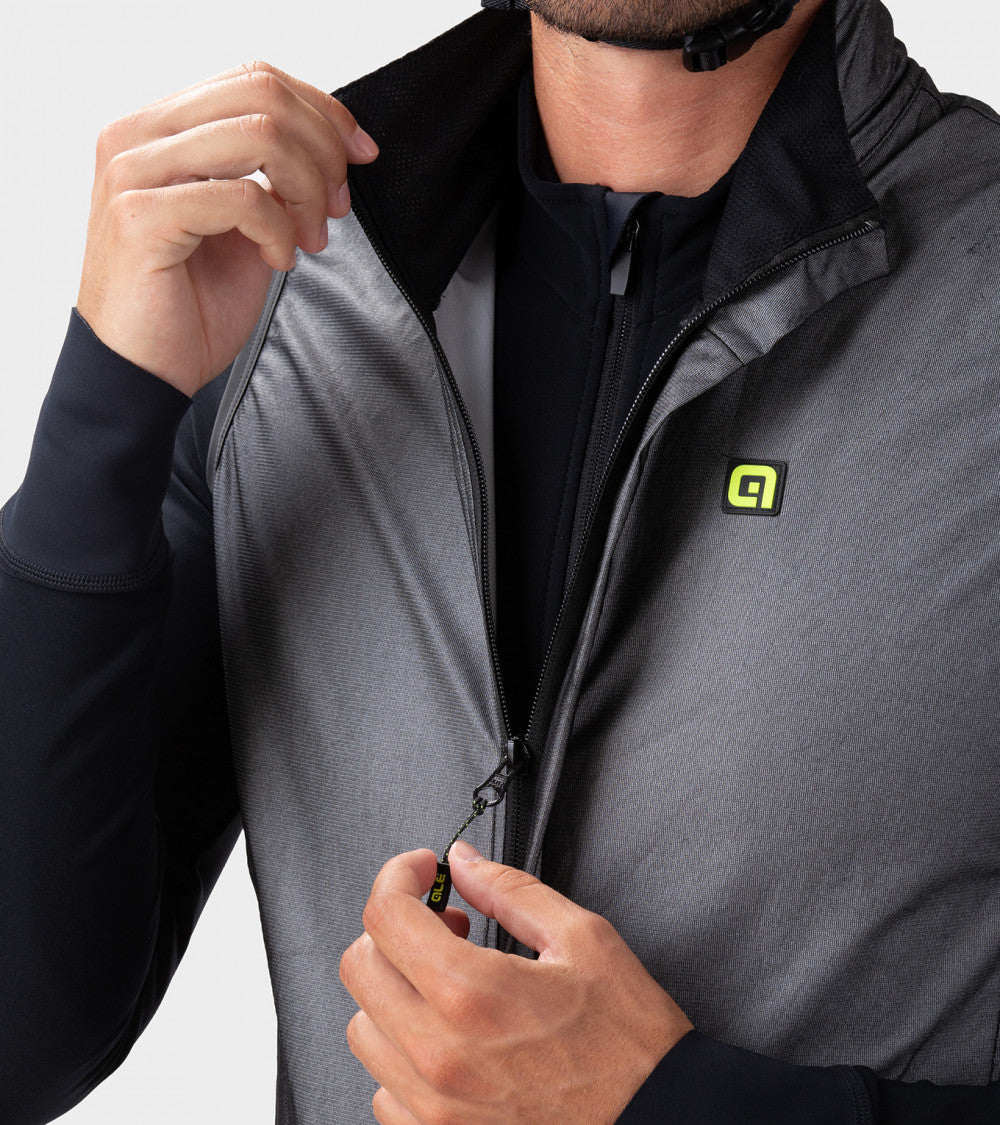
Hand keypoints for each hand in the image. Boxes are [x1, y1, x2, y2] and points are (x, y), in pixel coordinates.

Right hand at [76, 60, 378, 396]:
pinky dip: (279, 230)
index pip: (252, 80)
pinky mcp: (141, 217)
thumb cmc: (189, 309)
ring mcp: (132, 172)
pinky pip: (243, 197)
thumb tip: (330, 150)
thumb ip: (272, 181)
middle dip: (322, 151)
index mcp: (158, 129)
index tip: (360, 154)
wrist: (144, 373)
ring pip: (259, 136)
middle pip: (262, 96)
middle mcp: (137, 137)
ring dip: (306, 189)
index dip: (321, 112)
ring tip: (309, 238)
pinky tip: (279, 260)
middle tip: (335, 207)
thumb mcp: (245, 230)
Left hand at [340, 842, 693, 1123]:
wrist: (658, 1118)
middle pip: (359, 966)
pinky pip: (382, 1088)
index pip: (385, 916)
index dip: (399, 876)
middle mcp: (439, 1052)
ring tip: (447, 979)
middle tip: (443, 921)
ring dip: (395, 988)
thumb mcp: (581, 937)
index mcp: (472, 992)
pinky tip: (447, 1035)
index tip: (423, 870)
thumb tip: (462, 862)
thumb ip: (509, 889)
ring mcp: (434, 1104)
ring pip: (363, 1027)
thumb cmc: (628, 1038)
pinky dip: (402, 1051)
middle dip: (394, 927)